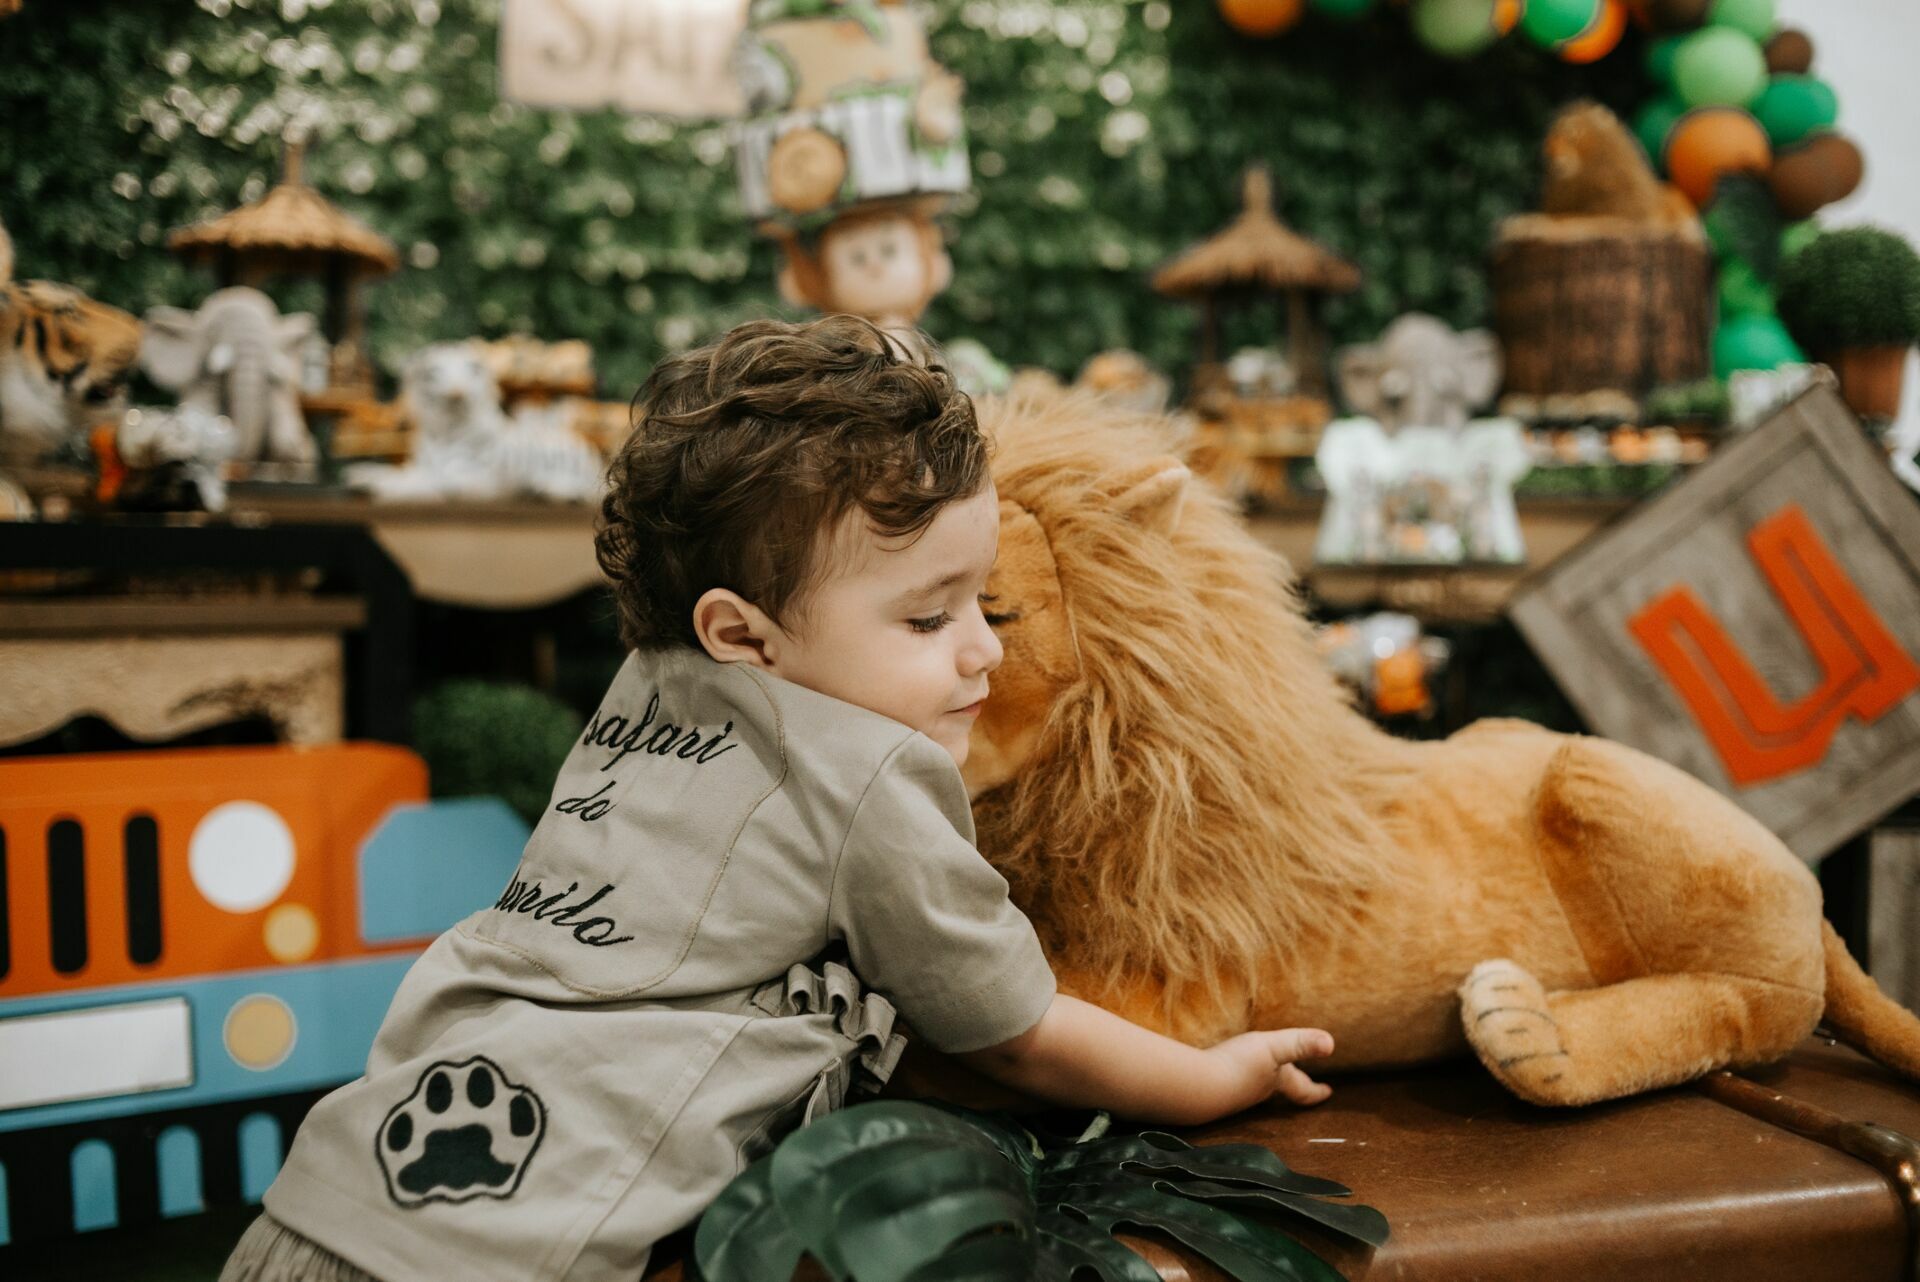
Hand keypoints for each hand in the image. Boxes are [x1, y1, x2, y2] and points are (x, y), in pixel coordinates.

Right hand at [1204, 1028, 1334, 1115]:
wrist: (1196, 1086)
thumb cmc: (1237, 1066)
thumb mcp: (1272, 1049)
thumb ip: (1299, 1044)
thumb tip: (1332, 1044)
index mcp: (1275, 1081)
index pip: (1301, 1089)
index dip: (1315, 1091)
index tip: (1328, 1092)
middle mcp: (1256, 1091)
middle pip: (1278, 1089)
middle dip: (1290, 1086)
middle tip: (1299, 1086)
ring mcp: (1233, 1094)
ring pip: (1254, 1087)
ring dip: (1263, 1082)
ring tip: (1265, 1075)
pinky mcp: (1212, 1091)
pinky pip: (1230, 1083)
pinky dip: (1236, 1078)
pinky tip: (1226, 1071)